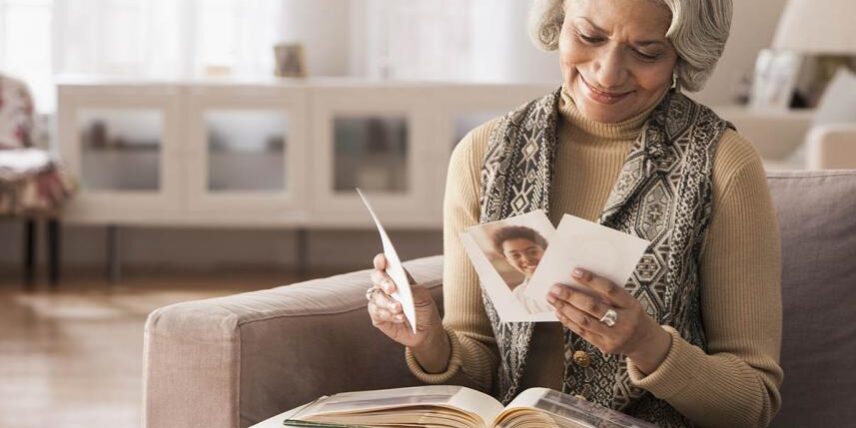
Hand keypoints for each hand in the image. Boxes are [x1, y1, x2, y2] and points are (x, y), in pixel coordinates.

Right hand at [367, 253, 443, 350]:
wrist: (426, 332)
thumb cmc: (424, 310)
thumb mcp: (424, 297)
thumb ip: (412, 290)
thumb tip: (400, 287)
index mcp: (396, 276)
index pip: (384, 264)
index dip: (381, 260)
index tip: (383, 261)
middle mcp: (385, 287)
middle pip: (375, 277)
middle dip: (382, 281)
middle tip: (391, 289)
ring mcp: (379, 301)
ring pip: (375, 296)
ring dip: (388, 303)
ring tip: (400, 309)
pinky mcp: (377, 316)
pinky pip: (376, 312)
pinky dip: (388, 314)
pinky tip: (399, 318)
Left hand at [547, 268, 671, 374]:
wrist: (643, 341)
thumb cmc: (630, 314)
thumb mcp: (628, 302)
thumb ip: (609, 294)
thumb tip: (578, 280)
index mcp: (631, 305)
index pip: (610, 290)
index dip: (591, 280)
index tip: (574, 272)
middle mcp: (625, 322)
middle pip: (593, 307)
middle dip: (571, 296)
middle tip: (555, 288)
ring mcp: (615, 336)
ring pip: (585, 321)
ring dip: (565, 309)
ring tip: (552, 299)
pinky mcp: (605, 346)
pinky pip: (583, 332)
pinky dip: (568, 321)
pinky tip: (559, 312)